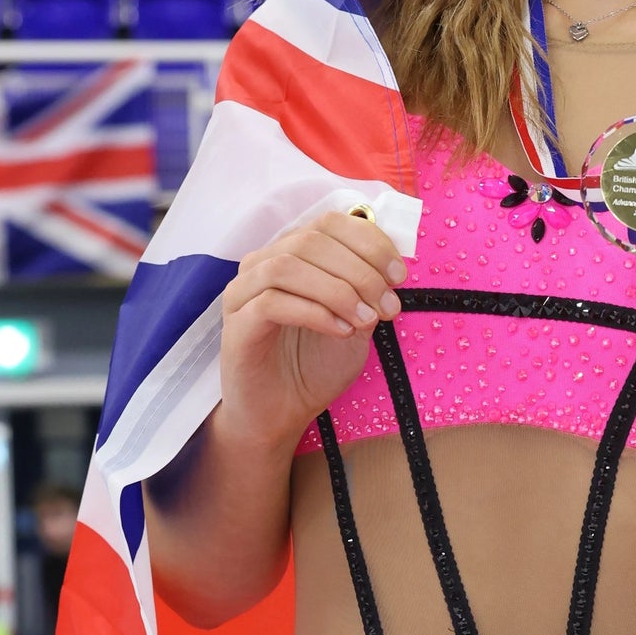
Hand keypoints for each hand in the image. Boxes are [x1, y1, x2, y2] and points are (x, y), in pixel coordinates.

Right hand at [218, 211, 404, 452]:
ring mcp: (244, 292)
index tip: (399, 276)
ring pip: (288, 266)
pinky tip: (342, 332)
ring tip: (367, 320)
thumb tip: (392, 268)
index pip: (330, 222)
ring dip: (338, 290)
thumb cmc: (317, 364)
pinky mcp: (236, 325)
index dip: (370, 243)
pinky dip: (315, 313)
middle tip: (388, 307)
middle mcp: (264, 263)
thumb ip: (369, 291)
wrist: (283, 412)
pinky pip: (271, 303)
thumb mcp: (357, 321)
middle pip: (312, 240)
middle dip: (361, 271)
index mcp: (295, 254)